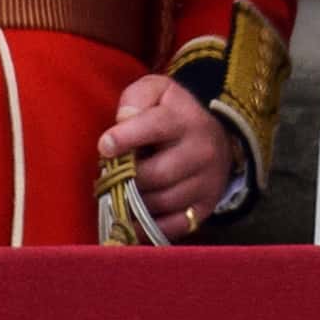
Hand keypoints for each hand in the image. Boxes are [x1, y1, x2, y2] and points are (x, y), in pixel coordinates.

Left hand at [99, 74, 244, 236]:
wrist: (215, 138)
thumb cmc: (173, 114)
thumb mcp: (157, 92)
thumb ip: (137, 98)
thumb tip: (123, 119)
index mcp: (184, 120)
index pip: (156, 127)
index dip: (127, 137)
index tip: (104, 146)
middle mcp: (201, 151)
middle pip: (156, 174)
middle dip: (126, 178)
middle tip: (108, 177)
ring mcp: (207, 182)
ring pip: (162, 202)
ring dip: (133, 202)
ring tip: (119, 194)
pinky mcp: (206, 207)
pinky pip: (173, 227)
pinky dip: (148, 227)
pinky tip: (131, 220)